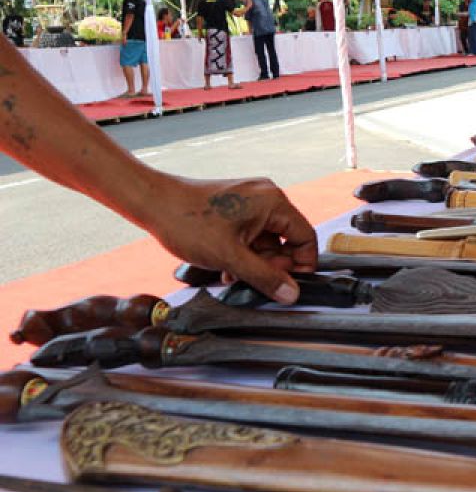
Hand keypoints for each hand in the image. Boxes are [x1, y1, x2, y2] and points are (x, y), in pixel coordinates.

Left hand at [139, 176, 317, 303]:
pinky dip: (244, 252)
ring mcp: (250, 200)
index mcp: (273, 203)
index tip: (289, 285)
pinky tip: (227, 266)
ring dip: (255, 261)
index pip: (305, 237)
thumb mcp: (230, 257)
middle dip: (272, 265)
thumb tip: (292, 294)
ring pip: (266, 240)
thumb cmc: (188, 223)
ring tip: (232, 274)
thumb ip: (264, 277)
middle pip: (286, 239)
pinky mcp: (236, 206)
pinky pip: (251, 233)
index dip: (302, 264)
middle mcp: (266, 197)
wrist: (153, 202)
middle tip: (252, 280)